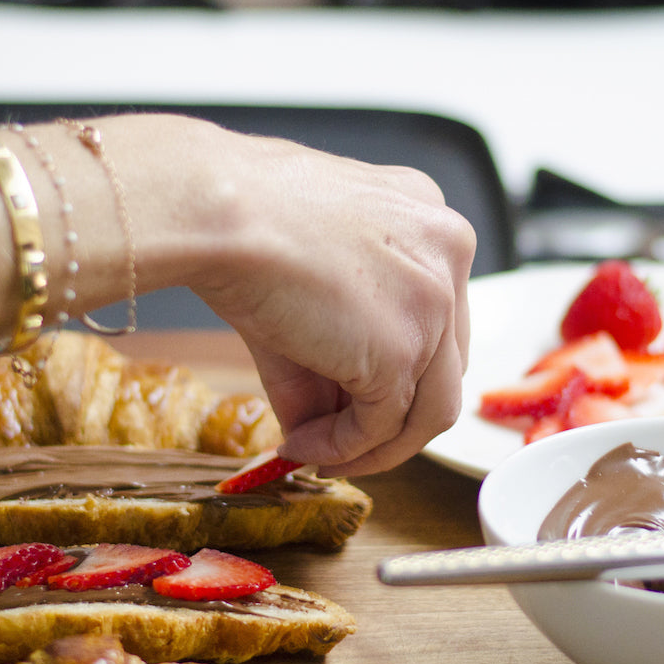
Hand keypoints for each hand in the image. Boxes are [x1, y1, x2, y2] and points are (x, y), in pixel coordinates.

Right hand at [113, 116, 476, 476]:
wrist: (216, 212)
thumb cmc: (239, 220)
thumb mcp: (304, 282)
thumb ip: (325, 351)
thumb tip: (315, 423)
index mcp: (426, 216)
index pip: (436, 314)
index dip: (396, 366)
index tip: (354, 397)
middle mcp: (448, 254)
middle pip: (443, 363)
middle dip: (390, 412)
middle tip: (337, 438)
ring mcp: (435, 304)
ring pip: (430, 408)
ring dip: (374, 445)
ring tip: (316, 451)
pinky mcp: (404, 350)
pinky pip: (383, 425)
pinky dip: (343, 448)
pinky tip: (301, 445)